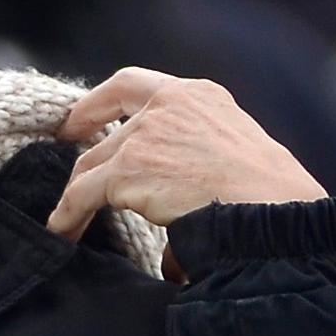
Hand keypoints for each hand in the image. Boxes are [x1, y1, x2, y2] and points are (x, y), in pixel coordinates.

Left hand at [50, 68, 326, 240]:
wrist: (272, 209)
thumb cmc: (268, 196)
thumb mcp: (232, 159)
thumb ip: (196, 175)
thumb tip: (174, 250)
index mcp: (197, 95)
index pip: (132, 86)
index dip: (98, 103)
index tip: (77, 120)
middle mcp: (168, 105)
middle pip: (109, 133)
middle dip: (86, 159)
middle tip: (71, 180)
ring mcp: (145, 135)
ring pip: (92, 165)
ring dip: (77, 195)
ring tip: (67, 222)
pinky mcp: (128, 169)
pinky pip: (82, 193)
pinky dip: (68, 214)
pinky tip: (62, 232)